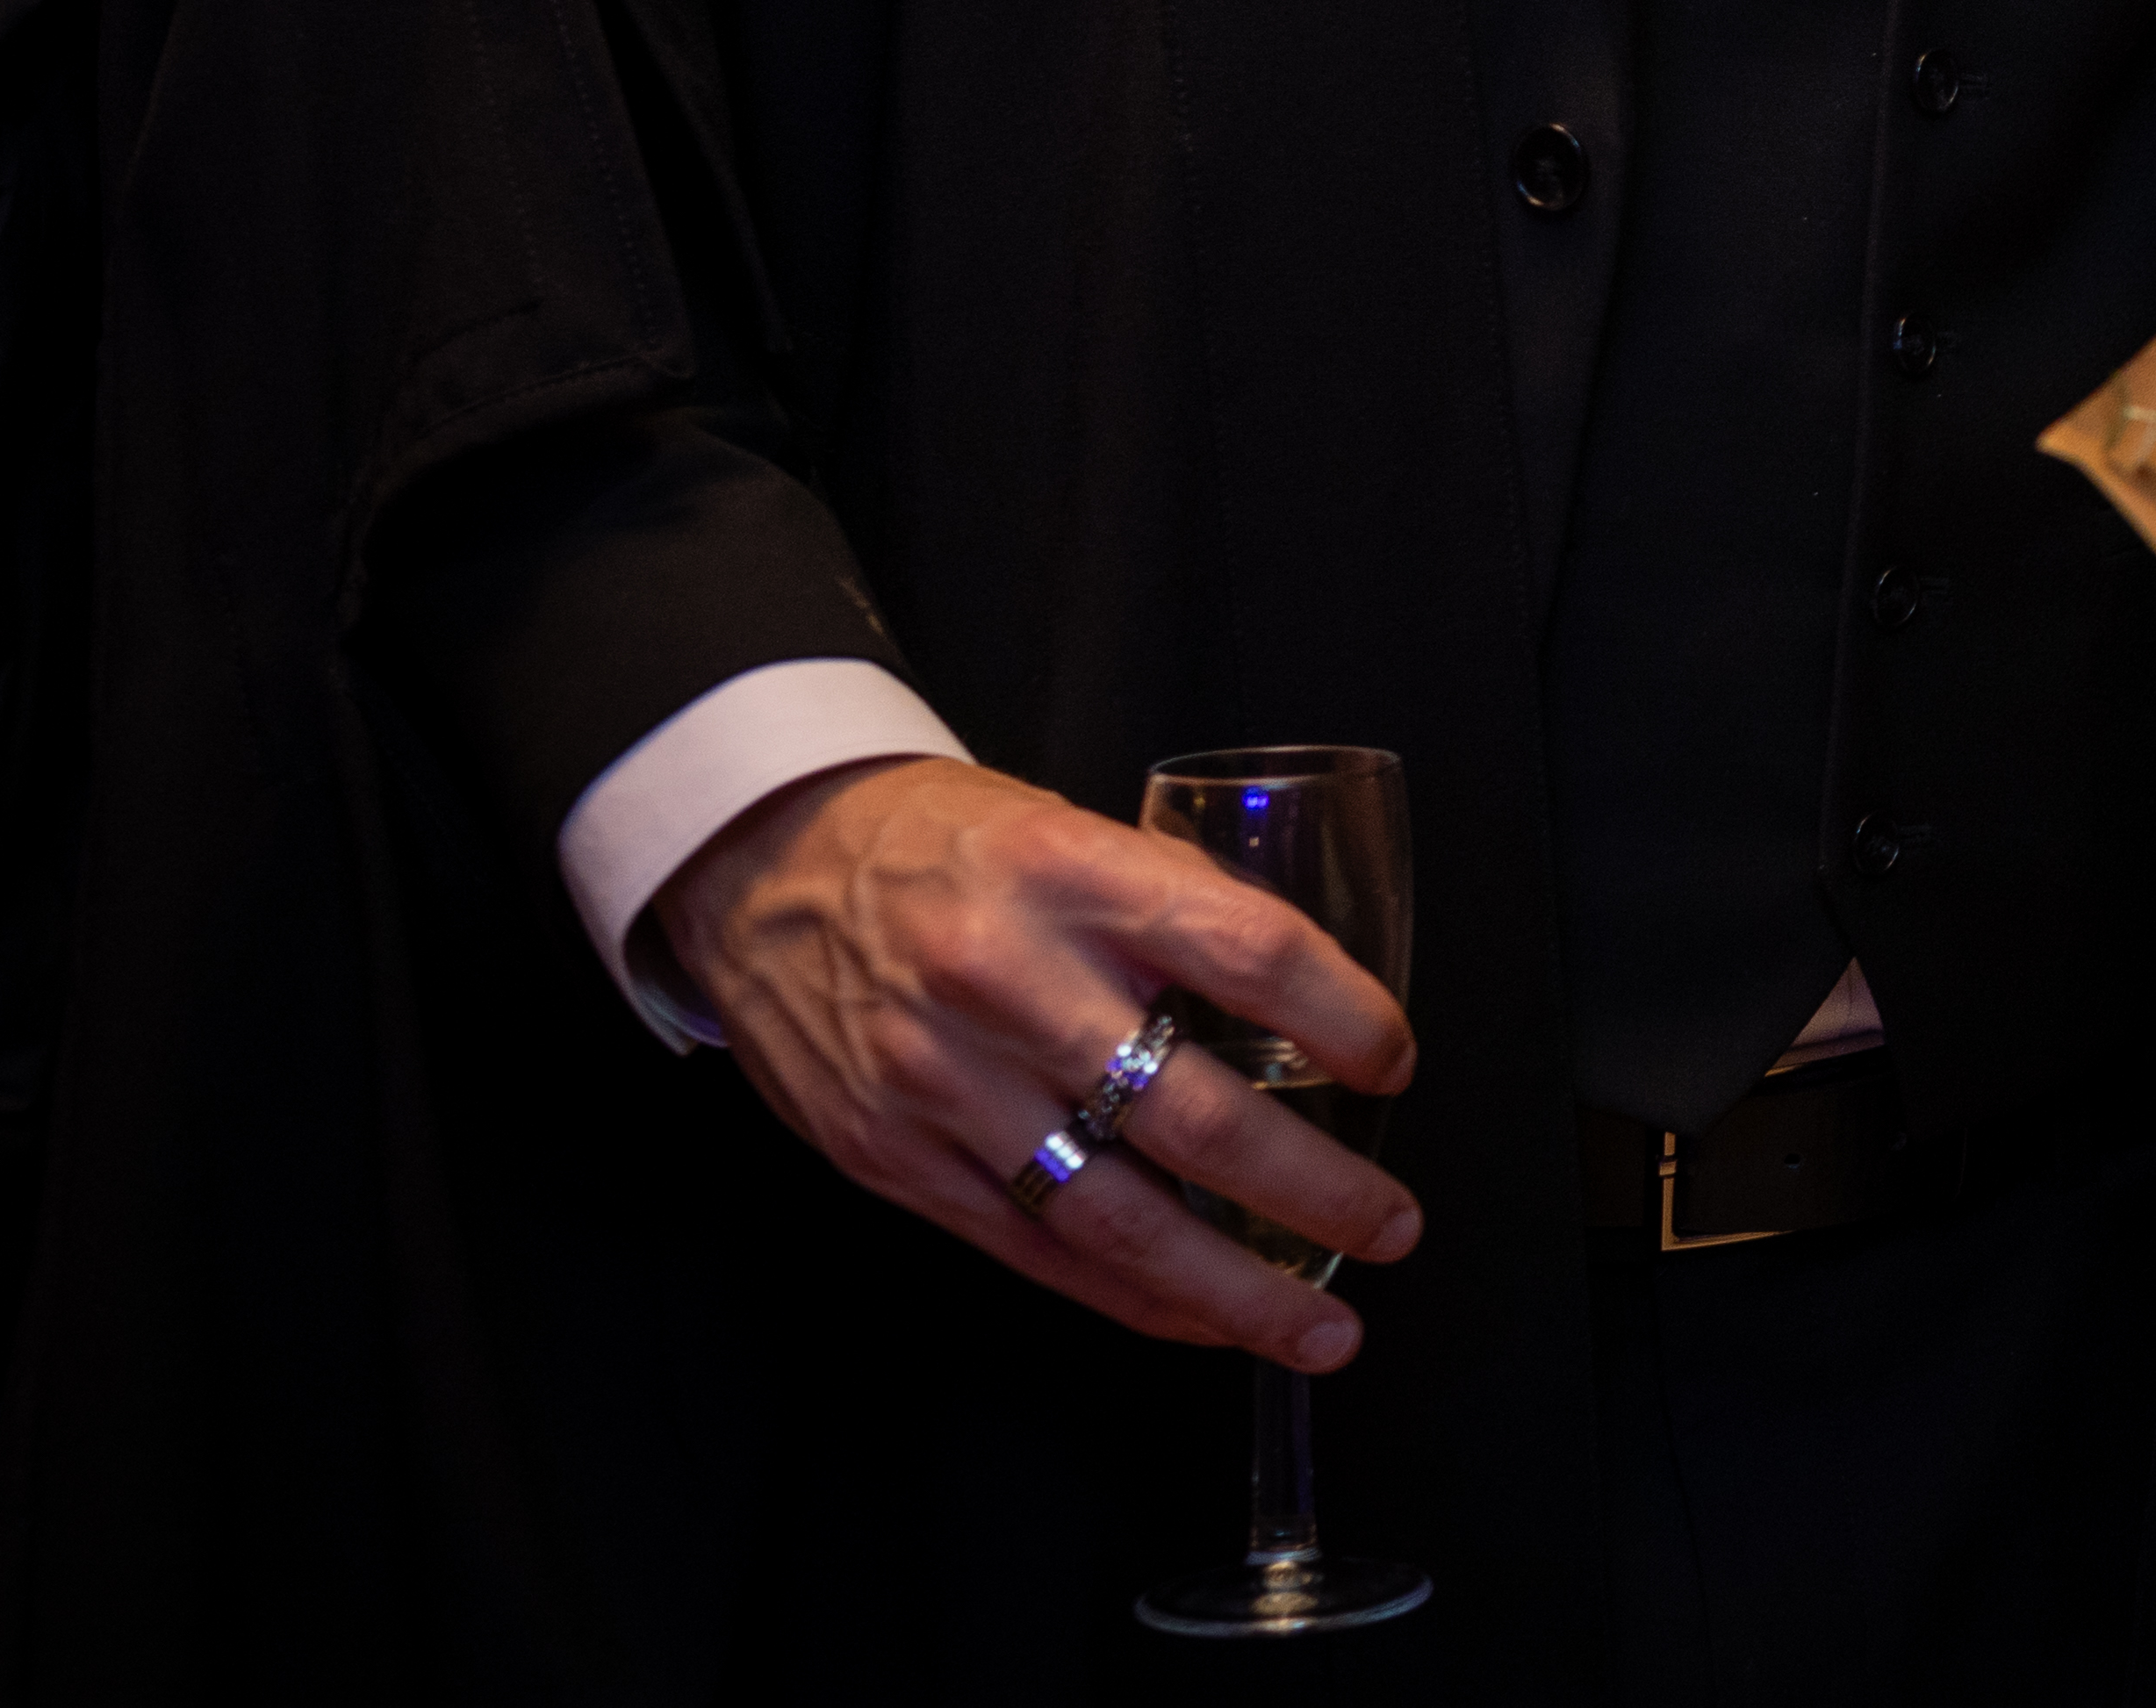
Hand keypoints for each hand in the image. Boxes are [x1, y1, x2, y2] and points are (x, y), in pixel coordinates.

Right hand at [651, 755, 1420, 1369]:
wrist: (762, 863)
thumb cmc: (943, 844)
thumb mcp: (1070, 829)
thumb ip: (1175, 908)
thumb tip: (1305, 1003)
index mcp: (1072, 875)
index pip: (1247, 951)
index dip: (1341, 1017)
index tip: (1393, 1064)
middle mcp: (1010, 983)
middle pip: (1193, 1112)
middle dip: (1312, 1188)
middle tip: (1392, 1224)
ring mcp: (943, 1083)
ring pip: (1114, 1215)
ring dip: (1230, 1287)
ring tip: (1317, 1325)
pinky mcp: (893, 1159)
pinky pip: (1034, 1250)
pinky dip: (1131, 1296)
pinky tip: (1201, 1319)